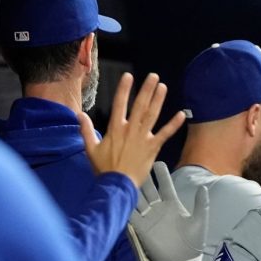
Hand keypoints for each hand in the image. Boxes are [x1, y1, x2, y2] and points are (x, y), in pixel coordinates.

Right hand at [79, 72, 185, 186]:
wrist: (117, 184)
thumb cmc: (104, 168)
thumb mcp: (90, 149)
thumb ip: (86, 130)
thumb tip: (79, 115)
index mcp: (115, 129)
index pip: (119, 104)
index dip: (124, 89)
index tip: (129, 76)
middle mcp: (130, 129)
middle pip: (140, 105)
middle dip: (147, 89)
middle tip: (153, 76)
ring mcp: (143, 138)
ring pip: (152, 115)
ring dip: (158, 100)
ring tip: (163, 87)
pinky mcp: (153, 147)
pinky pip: (165, 134)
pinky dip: (174, 125)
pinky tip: (181, 115)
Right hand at [128, 161, 208, 260]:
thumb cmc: (193, 243)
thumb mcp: (199, 222)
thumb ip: (201, 204)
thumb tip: (203, 188)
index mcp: (173, 204)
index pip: (165, 184)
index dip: (161, 173)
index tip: (158, 162)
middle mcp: (159, 208)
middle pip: (149, 187)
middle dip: (144, 176)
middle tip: (137, 162)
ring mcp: (149, 217)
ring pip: (138, 198)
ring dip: (133, 187)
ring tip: (127, 175)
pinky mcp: (141, 228)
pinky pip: (131, 214)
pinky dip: (126, 205)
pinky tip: (121, 194)